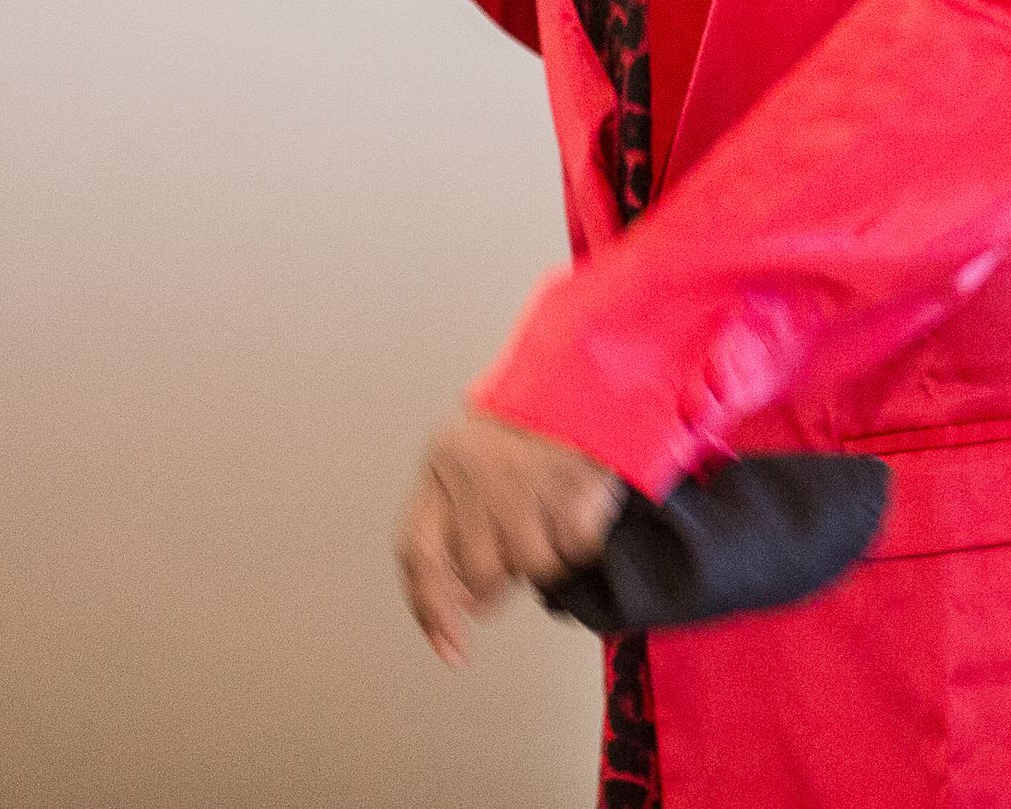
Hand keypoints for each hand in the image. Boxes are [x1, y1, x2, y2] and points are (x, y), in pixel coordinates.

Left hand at [396, 411, 624, 665]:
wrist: (593, 360)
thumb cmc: (532, 417)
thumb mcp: (478, 454)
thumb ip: (460, 521)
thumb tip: (466, 604)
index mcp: (443, 458)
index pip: (418, 552)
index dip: (431, 608)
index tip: (451, 650)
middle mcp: (475, 468)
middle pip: (479, 573)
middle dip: (505, 576)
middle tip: (528, 534)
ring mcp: (525, 475)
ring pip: (532, 568)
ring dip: (551, 553)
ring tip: (555, 506)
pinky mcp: (571, 481)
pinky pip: (576, 549)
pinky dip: (584, 536)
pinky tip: (580, 498)